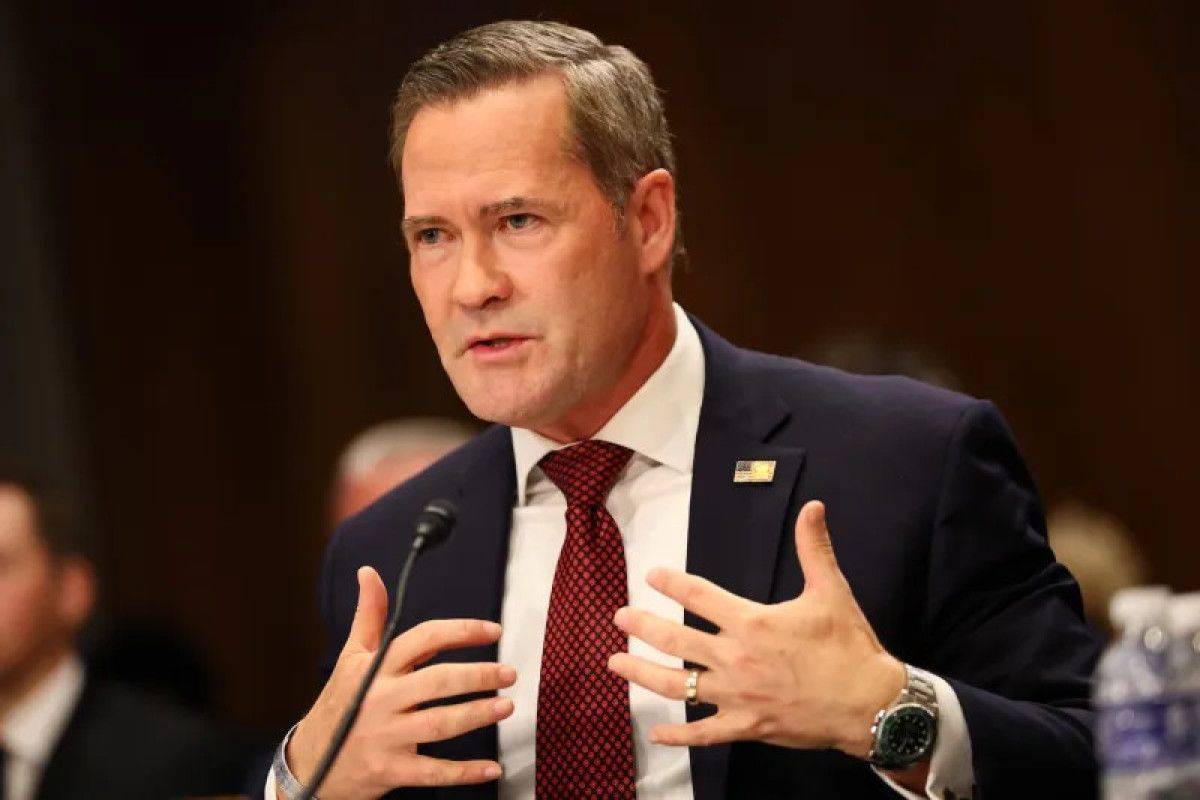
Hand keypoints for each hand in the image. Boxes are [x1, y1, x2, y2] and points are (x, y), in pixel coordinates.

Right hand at [286, 567, 515, 799]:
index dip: (461, 631)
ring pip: (439, 723)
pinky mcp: (390, 770)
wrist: (309, 763)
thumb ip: (369, 615)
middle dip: (478, 675)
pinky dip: (465, 771)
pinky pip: (433, 771)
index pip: (422, 639)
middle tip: (508, 673)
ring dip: (477, 714)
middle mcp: (380, 699)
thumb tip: (369, 573)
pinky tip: (492, 767)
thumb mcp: (351, 657)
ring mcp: (385, 736)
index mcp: (375, 668)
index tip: (492, 631)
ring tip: (506, 706)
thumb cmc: (338, 704)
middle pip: (437, 681)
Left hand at [608, 500, 905, 757]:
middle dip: (643, 626)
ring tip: (615, 662)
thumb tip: (813, 507)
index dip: (672, 583)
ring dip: (642, 673)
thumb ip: (814, 548)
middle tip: (619, 617)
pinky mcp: (746, 724)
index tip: (652, 576)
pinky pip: (703, 732)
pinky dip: (678, 733)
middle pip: (676, 639)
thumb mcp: (830, 591)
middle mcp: (736, 658)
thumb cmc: (849, 648)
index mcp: (751, 622)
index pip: (700, 596)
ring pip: (677, 684)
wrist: (869, 704)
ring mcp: (737, 694)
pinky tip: (656, 732)